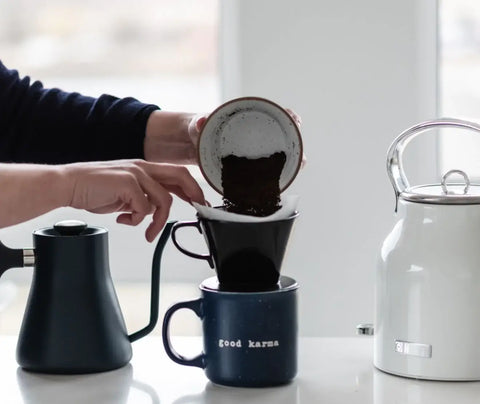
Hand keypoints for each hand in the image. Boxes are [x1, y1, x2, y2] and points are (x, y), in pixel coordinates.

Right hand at [64, 160, 204, 240]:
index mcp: (144, 168)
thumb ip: (142, 198)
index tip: (199, 201)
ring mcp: (135, 173)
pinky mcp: (127, 182)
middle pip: (180, 175)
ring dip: (158, 222)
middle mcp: (143, 167)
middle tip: (199, 207)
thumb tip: (154, 210)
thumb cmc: (94, 189)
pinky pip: (143, 209)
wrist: (68, 184)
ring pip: (163, 200)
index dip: (191, 188)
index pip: (176, 174)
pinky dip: (135, 220)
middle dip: (194, 192)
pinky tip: (122, 220)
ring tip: (147, 233)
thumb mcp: (125, 194)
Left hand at [144, 107, 302, 165]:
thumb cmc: (193, 127)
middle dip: (295, 145)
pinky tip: (274, 184)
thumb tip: (200, 123)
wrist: (183, 144)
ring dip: (287, 164)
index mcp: (244, 119)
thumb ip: (198, 122)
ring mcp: (248, 151)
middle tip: (301, 156)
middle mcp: (251, 135)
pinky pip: (260, 171)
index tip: (295, 120)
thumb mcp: (195, 123)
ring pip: (274, 156)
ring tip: (294, 171)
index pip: (274, 113)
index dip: (289, 116)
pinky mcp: (242, 167)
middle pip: (281, 137)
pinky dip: (269, 177)